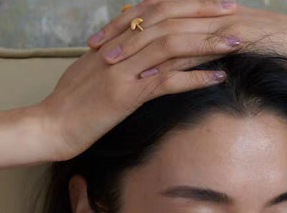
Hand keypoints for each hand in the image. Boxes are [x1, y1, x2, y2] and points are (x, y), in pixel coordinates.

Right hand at [32, 0, 242, 161]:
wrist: (50, 126)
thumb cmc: (70, 104)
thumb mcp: (91, 70)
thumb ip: (113, 53)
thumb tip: (132, 43)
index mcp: (114, 38)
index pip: (155, 8)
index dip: (185, 2)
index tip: (212, 2)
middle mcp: (120, 47)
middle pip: (168, 18)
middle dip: (204, 13)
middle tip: (234, 11)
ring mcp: (123, 69)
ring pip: (172, 45)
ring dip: (208, 43)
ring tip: (236, 43)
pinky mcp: (126, 94)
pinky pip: (167, 81)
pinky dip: (195, 77)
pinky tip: (218, 78)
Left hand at [86, 1, 286, 75]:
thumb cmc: (267, 44)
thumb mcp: (224, 41)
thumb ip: (197, 43)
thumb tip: (172, 56)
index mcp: (197, 7)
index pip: (152, 9)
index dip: (123, 21)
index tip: (97, 37)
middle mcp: (202, 9)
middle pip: (151, 14)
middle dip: (119, 31)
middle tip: (91, 47)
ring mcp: (215, 22)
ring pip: (167, 30)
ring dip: (136, 47)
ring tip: (111, 63)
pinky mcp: (229, 41)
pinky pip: (194, 50)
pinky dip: (168, 63)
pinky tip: (147, 78)